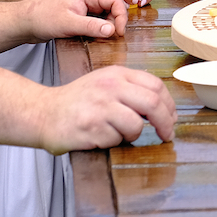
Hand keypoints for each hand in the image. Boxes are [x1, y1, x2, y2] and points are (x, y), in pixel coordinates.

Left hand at [21, 0, 129, 42]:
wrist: (29, 21)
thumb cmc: (44, 17)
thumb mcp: (69, 24)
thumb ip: (92, 26)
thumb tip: (112, 30)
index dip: (121, 15)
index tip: (120, 31)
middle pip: (116, 1)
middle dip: (120, 17)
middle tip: (117, 34)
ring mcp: (88, 0)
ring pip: (110, 8)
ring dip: (113, 21)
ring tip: (108, 34)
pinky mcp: (85, 9)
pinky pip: (102, 13)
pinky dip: (106, 22)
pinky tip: (101, 32)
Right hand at [38, 65, 176, 152]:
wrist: (44, 113)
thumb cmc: (78, 101)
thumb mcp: (106, 84)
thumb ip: (132, 90)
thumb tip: (165, 109)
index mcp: (117, 74)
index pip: (156, 86)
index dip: (169, 105)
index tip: (172, 119)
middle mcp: (110, 87)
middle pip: (152, 104)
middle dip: (165, 124)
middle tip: (166, 135)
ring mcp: (100, 107)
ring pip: (136, 125)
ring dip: (133, 135)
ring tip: (118, 133)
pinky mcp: (91, 127)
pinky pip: (116, 140)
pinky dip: (113, 142)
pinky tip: (99, 135)